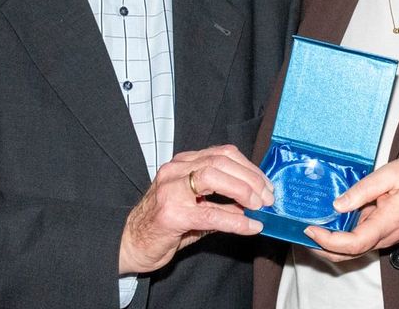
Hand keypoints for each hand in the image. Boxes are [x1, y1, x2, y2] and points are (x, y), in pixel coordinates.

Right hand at [119, 144, 274, 273]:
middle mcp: (175, 170)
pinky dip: (235, 220)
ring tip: (260, 207)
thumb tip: (253, 204)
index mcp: (182, 164)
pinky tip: (250, 227)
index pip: (222, 153)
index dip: (249, 167)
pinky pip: (211, 213)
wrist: (130, 245)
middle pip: (221, 161)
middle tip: (268, 198)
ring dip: (244, 190)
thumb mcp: (196, 208)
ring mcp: (170, 190)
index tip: (266, 185)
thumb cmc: (163, 226)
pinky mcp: (171, 214)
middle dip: (251, 178)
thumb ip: (221, 202)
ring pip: (214, 176)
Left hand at [303, 157, 398, 262]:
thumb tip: (338, 204)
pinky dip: (341, 236)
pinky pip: (360, 239)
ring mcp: (384, 236)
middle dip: (321, 247)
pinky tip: (329, 221)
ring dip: (329, 243)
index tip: (309, 228)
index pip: (351, 244)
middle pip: (347, 254)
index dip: (327, 241)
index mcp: (386, 223)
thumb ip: (363, 189)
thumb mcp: (392, 174)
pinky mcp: (384, 231)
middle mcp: (384, 236)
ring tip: (310, 226)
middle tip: (300, 231)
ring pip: (352, 250)